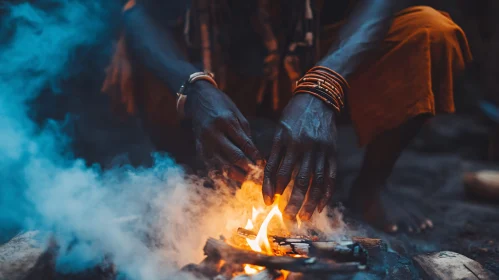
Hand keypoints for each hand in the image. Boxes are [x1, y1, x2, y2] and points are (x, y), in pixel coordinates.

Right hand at [185, 81, 261, 181]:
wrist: (198, 99)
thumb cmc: (222, 105)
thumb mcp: (237, 115)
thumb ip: (246, 135)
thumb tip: (255, 156)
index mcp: (226, 122)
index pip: (245, 144)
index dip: (256, 157)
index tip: (263, 165)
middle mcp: (213, 134)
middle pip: (234, 158)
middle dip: (249, 169)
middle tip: (259, 177)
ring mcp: (204, 144)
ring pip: (223, 167)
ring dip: (238, 177)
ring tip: (249, 181)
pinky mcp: (199, 151)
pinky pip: (212, 169)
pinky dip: (224, 177)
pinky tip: (234, 181)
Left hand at [263, 94, 336, 220]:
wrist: (318, 98)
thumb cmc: (293, 115)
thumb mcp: (280, 129)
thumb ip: (275, 152)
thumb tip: (269, 178)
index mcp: (287, 140)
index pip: (278, 170)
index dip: (272, 188)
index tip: (268, 202)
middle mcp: (304, 146)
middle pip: (299, 180)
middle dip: (292, 201)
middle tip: (287, 216)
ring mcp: (321, 149)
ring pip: (316, 182)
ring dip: (309, 202)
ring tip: (304, 216)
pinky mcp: (333, 151)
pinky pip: (331, 176)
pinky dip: (326, 193)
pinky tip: (321, 206)